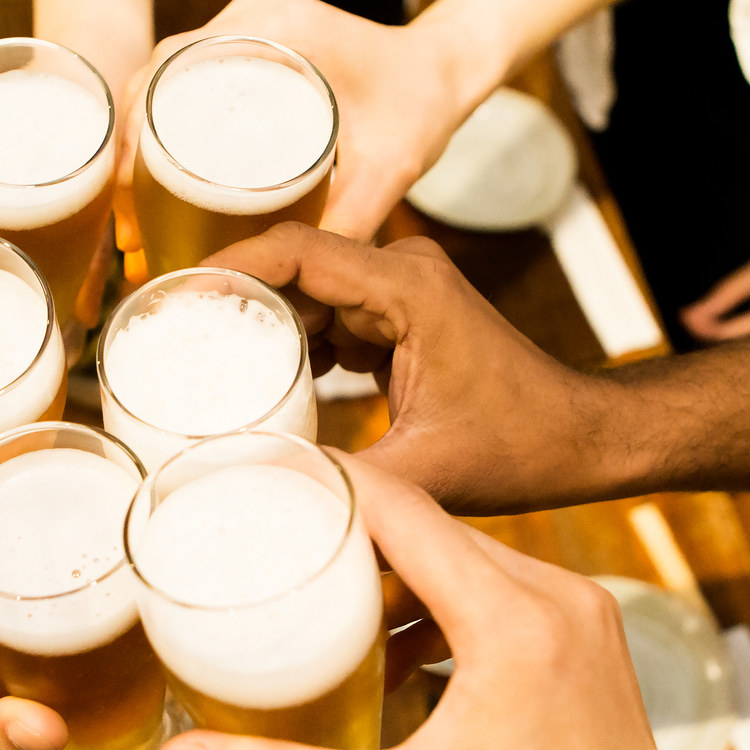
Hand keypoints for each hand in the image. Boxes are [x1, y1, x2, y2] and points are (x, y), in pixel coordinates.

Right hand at [120, 0, 475, 243]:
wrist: (446, 71)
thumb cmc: (424, 107)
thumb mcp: (390, 169)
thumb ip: (351, 222)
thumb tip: (294, 284)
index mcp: (276, 27)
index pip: (170, 68)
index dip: (132, 131)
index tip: (124, 192)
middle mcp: (253, 16)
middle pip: (155, 76)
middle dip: (126, 149)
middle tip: (126, 222)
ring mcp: (248, 26)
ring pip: (165, 81)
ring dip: (140, 141)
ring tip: (134, 214)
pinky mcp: (251, 46)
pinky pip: (188, 84)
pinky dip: (165, 129)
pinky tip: (158, 185)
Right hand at [155, 459, 721, 749]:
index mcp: (510, 620)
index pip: (402, 510)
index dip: (326, 486)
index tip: (259, 480)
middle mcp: (552, 595)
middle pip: (429, 522)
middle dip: (347, 527)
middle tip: (266, 541)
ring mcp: (575, 610)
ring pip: (463, 550)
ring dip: (392, 565)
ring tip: (314, 590)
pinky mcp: (582, 633)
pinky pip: (494, 584)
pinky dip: (437, 596)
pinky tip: (389, 642)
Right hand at [208, 223, 591, 513]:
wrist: (581, 439)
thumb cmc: (523, 446)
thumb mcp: (425, 473)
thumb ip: (342, 483)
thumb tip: (260, 497)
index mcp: (407, 288)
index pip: (295, 251)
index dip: (227, 268)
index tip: (172, 298)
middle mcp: (402, 274)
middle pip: (291, 269)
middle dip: (231, 306)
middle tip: (169, 347)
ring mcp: (401, 293)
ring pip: (306, 295)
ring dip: (261, 329)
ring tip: (200, 367)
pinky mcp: (400, 319)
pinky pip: (328, 318)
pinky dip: (294, 347)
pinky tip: (259, 386)